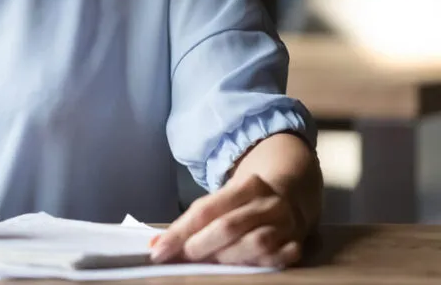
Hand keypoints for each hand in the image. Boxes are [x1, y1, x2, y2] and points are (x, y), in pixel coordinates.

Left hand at [150, 174, 305, 267]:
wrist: (291, 196)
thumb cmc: (245, 203)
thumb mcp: (222, 200)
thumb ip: (194, 221)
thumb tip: (158, 244)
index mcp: (247, 186)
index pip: (206, 210)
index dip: (180, 232)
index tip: (159, 250)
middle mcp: (268, 203)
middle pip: (228, 226)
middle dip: (200, 246)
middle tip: (183, 259)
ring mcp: (286, 224)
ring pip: (255, 244)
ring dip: (227, 258)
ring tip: (209, 266)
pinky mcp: (297, 244)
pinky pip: (277, 259)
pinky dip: (257, 266)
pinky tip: (241, 271)